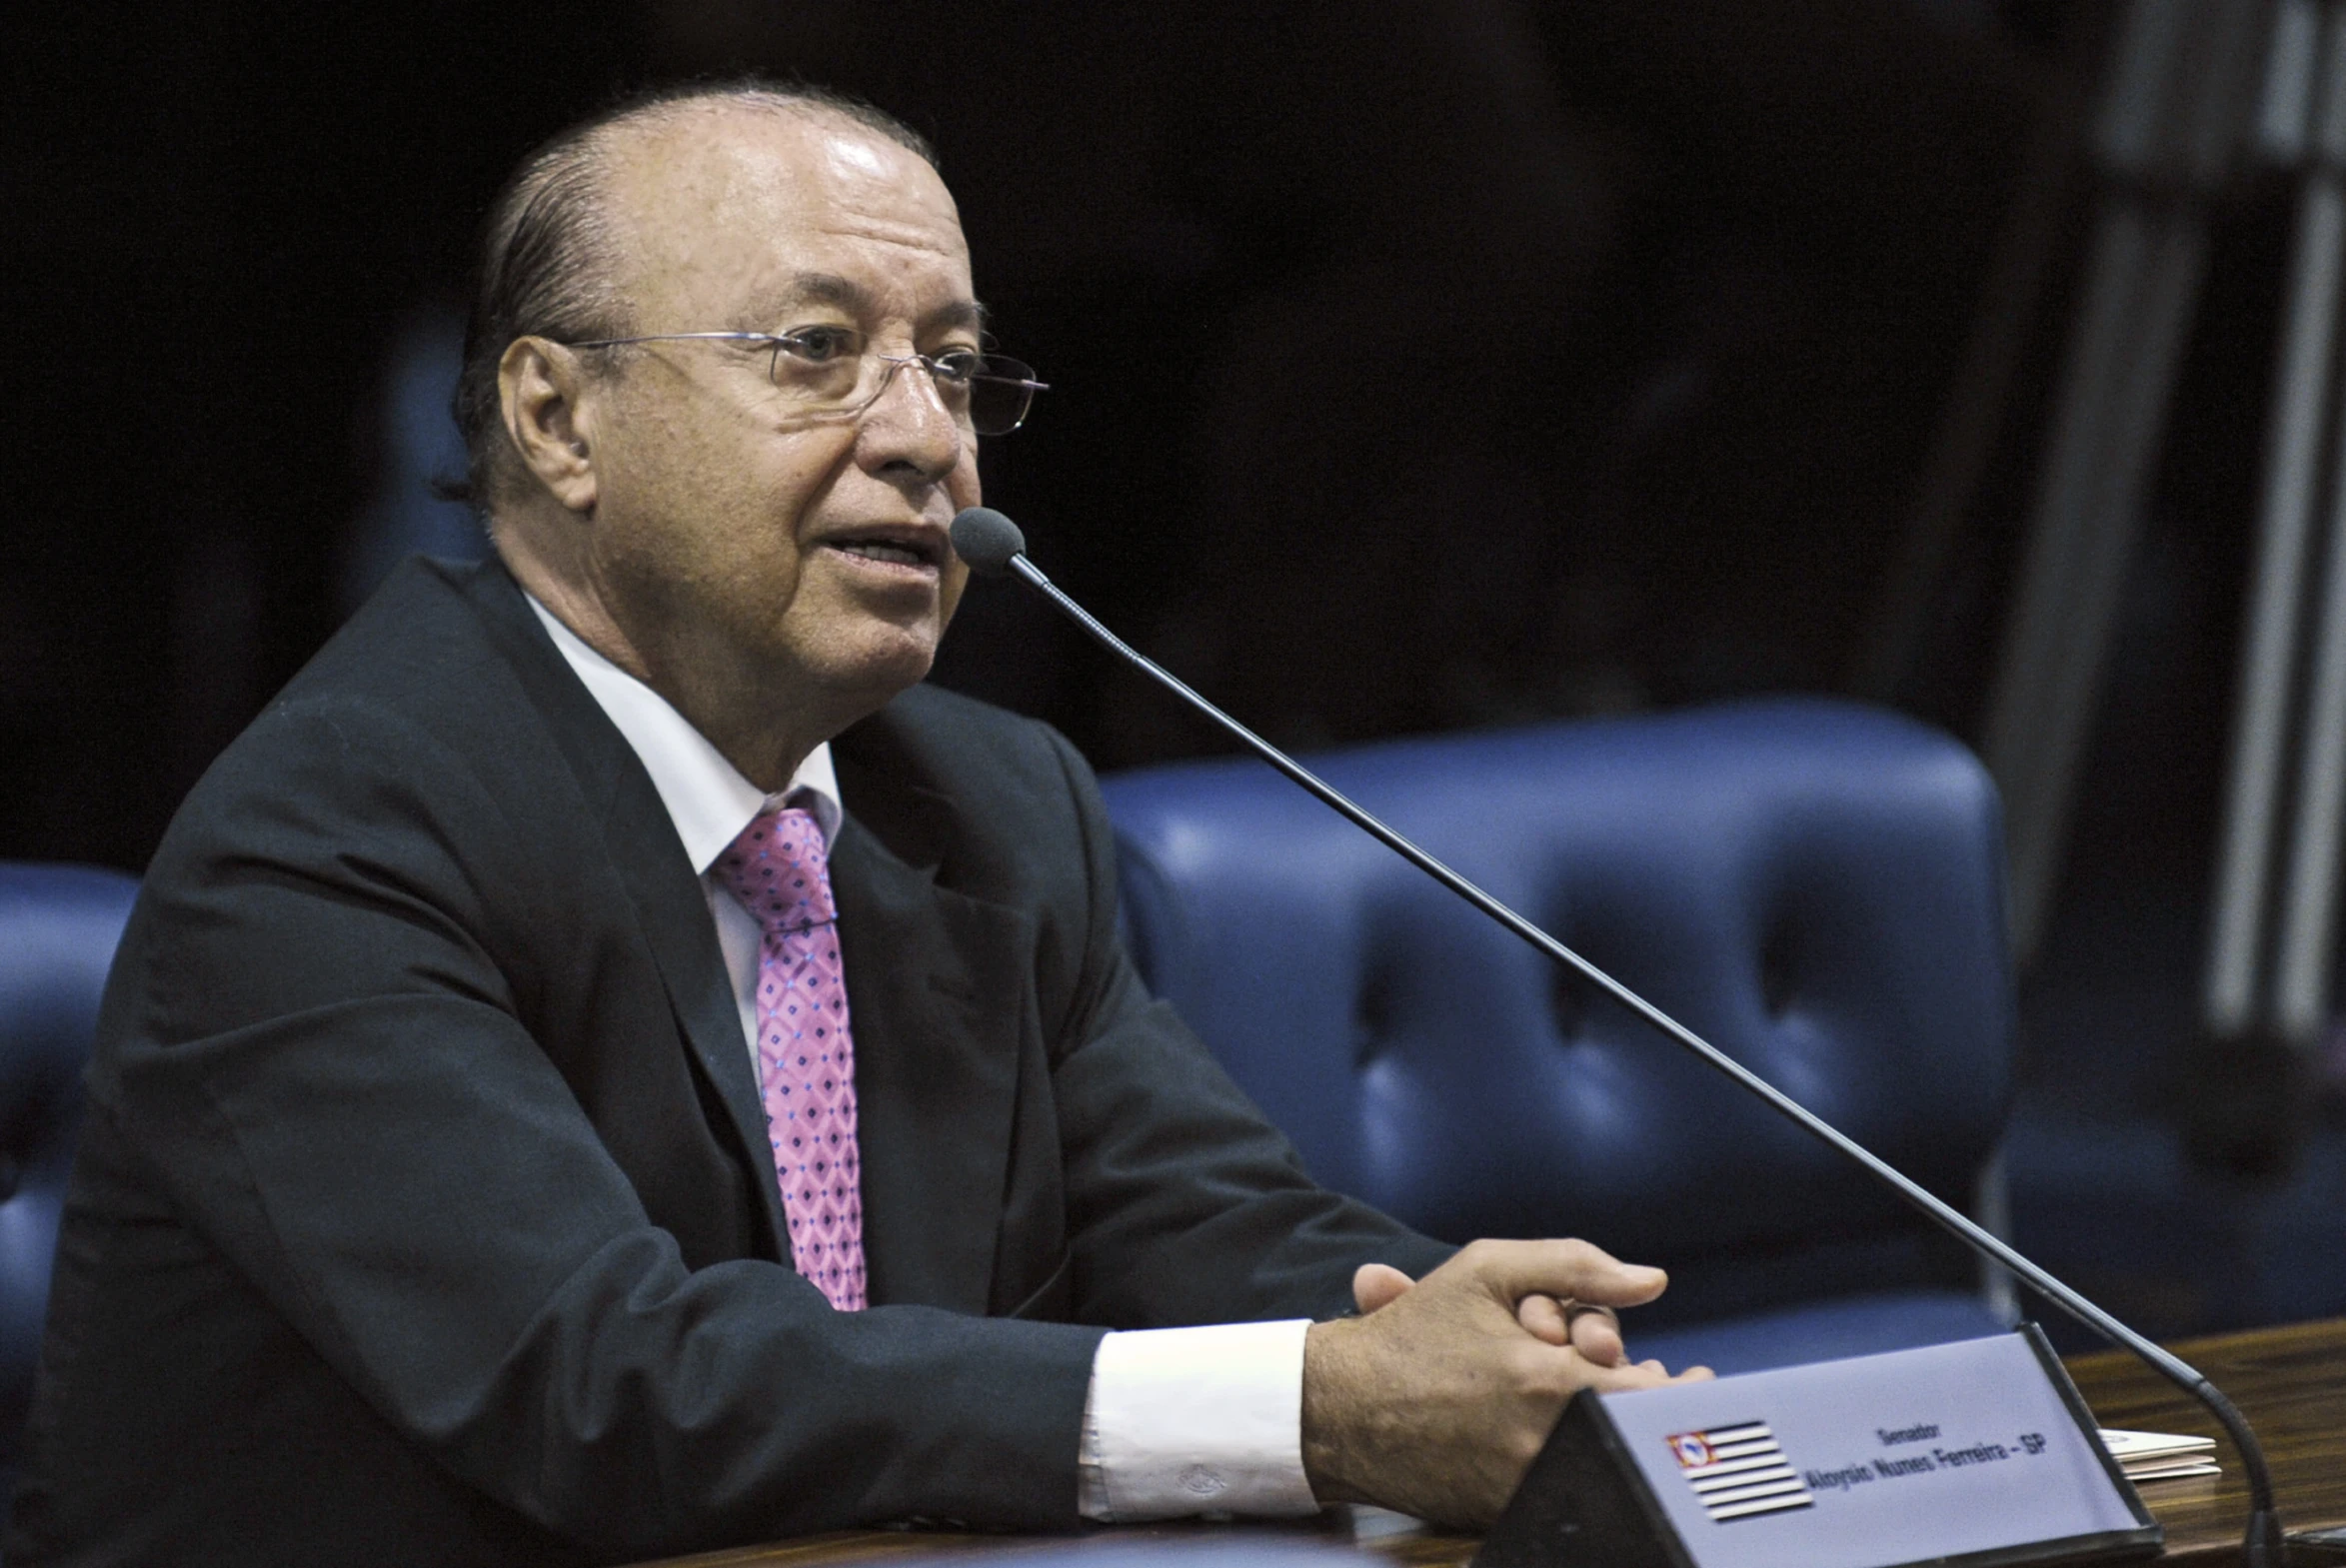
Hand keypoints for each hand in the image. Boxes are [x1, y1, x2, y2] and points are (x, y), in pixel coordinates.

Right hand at [1302, 1239, 1710, 1528]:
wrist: (1338, 1407)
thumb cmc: (1412, 1333)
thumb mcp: (1485, 1271)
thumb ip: (1576, 1265)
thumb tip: (1654, 1280)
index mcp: (1546, 1381)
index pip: (1650, 1395)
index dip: (1683, 1389)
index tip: (1697, 1377)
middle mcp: (1543, 1443)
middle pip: (1635, 1436)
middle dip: (1649, 1406)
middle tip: (1661, 1385)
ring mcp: (1523, 1486)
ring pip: (1605, 1466)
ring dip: (1619, 1437)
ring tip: (1616, 1406)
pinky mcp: (1503, 1513)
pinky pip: (1565, 1491)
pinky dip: (1580, 1465)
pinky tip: (1573, 1437)